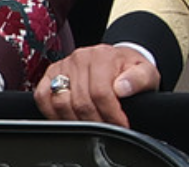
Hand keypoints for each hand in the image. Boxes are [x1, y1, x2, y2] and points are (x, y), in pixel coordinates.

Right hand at [34, 44, 159, 127]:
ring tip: (91, 127)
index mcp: (102, 56)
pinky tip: (68, 119)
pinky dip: (52, 113)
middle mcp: (79, 58)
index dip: (111, 115)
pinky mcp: (50, 74)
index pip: (100, 93)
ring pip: (60, 101)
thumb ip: (139, 79)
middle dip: (96, 123)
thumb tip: (122, 88)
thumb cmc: (130, 70)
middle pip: (81, 102)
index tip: (121, 126)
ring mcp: (63, 66)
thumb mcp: (146, 72)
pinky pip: (42, 97)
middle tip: (108, 131)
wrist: (117, 60)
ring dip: (75, 121)